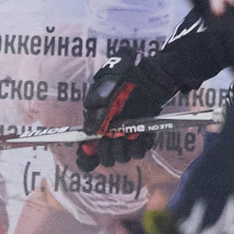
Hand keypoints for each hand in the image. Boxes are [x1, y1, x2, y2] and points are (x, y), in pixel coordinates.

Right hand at [77, 53, 174, 172]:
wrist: (147, 74)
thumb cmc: (122, 77)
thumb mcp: (104, 89)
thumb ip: (96, 110)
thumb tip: (89, 131)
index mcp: (95, 125)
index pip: (86, 152)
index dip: (86, 159)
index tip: (89, 157)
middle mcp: (110, 135)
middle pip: (106, 159)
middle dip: (107, 153)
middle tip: (111, 139)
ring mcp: (126, 136)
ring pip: (122, 157)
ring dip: (123, 150)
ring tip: (127, 134)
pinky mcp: (142, 136)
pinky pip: (140, 151)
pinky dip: (140, 145)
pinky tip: (141, 134)